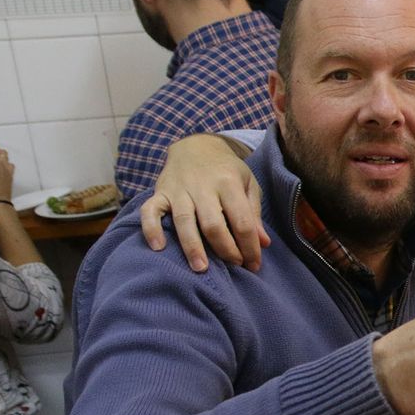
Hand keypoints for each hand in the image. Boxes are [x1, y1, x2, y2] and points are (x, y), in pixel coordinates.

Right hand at [140, 134, 268, 272]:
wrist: (196, 146)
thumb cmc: (226, 171)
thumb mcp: (247, 185)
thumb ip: (254, 214)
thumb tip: (263, 243)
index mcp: (229, 183)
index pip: (242, 220)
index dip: (249, 246)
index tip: (253, 265)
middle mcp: (202, 186)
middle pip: (213, 224)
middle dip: (225, 249)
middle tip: (234, 266)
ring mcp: (178, 189)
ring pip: (184, 220)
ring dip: (192, 247)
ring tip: (200, 268)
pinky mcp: (160, 192)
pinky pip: (150, 210)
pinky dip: (151, 228)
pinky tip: (158, 247)